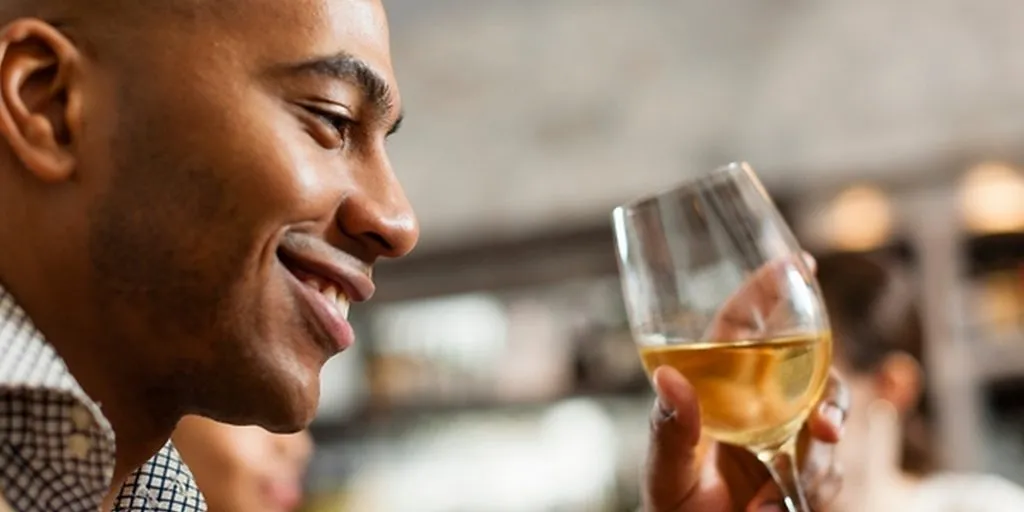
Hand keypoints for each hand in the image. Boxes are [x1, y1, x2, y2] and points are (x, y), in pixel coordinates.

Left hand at [642, 254, 848, 511]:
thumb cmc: (669, 502)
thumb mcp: (665, 467)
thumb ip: (669, 428)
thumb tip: (667, 376)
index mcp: (717, 382)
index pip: (742, 322)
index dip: (769, 287)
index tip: (799, 262)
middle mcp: (756, 399)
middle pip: (810, 371)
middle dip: (830, 399)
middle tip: (826, 430)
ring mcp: (784, 433)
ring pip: (827, 426)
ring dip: (816, 465)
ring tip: (769, 504)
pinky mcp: (801, 469)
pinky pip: (828, 471)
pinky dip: (812, 491)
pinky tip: (771, 511)